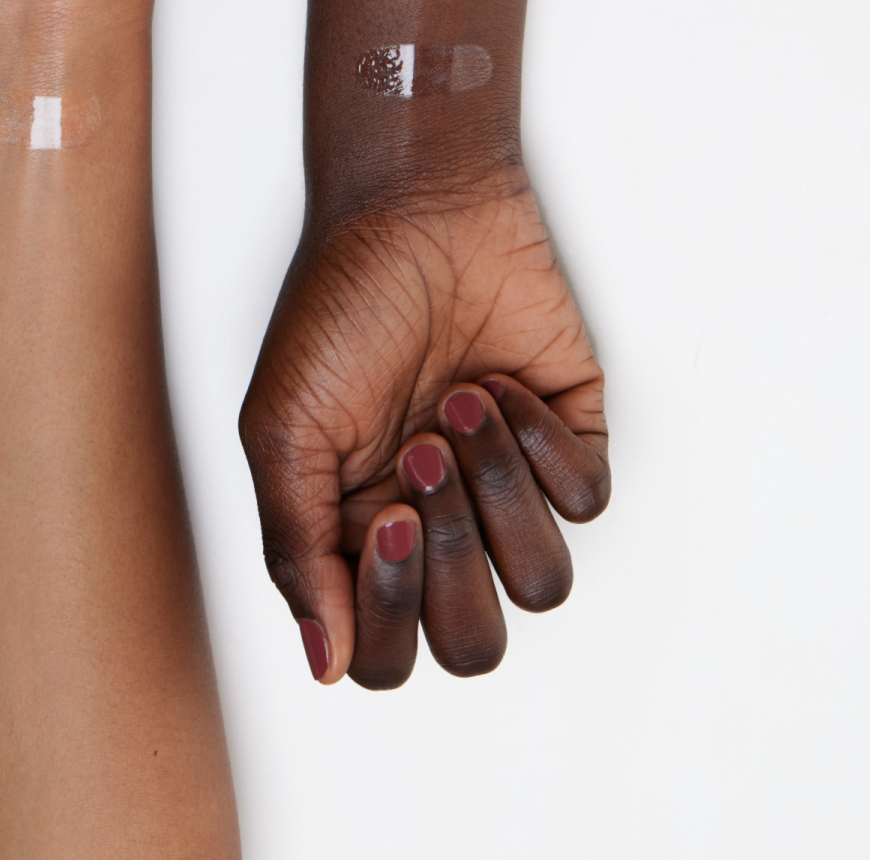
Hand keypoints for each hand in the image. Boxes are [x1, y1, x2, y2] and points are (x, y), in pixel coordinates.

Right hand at [239, 164, 609, 686]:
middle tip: (422, 456)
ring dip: (499, 493)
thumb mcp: (284, 428)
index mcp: (361, 534)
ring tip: (459, 406)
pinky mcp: (567, 437)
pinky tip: (501, 384)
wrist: (416, 205)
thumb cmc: (340, 304)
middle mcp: (440, 524)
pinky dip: (543, 444)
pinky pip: (586, 498)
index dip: (393, 612)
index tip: (386, 518)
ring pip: (542, 582)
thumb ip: (297, 550)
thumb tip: (325, 663)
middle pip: (473, 640)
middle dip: (455, 557)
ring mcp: (507, 485)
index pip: (388, 651)